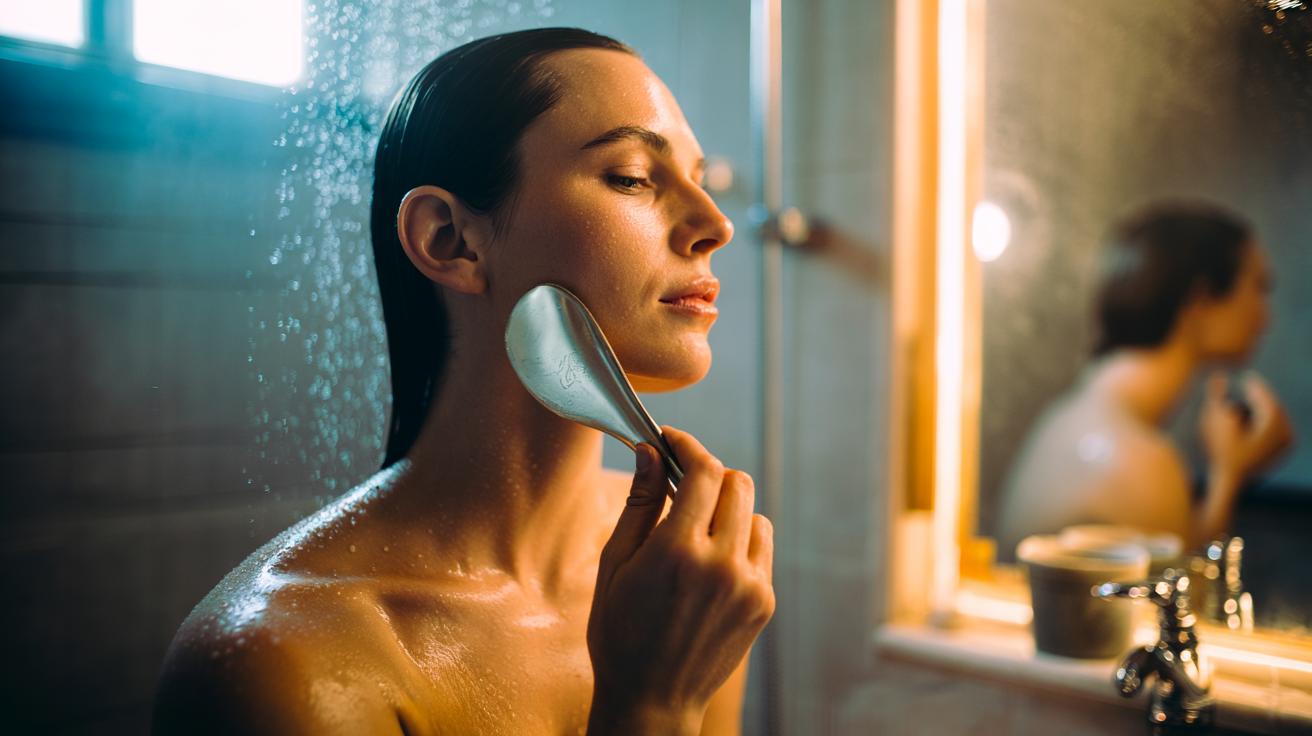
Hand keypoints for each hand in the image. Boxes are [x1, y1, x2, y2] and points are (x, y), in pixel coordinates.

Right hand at [587, 427, 774, 734]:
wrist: (652, 698)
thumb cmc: (620, 631)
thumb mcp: (615, 564)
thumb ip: (639, 503)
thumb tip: (651, 451)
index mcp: (676, 552)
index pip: (703, 471)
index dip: (687, 446)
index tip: (671, 440)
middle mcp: (720, 565)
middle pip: (736, 483)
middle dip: (709, 475)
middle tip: (682, 486)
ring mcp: (748, 586)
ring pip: (753, 513)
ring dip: (727, 509)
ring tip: (696, 532)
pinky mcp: (763, 603)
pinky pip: (761, 548)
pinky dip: (740, 541)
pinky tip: (711, 563)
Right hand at [1200, 371, 1293, 482]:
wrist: (1228, 479)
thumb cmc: (1218, 448)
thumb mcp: (1213, 419)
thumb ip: (1216, 395)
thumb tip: (1219, 375)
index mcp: (1273, 422)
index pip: (1266, 397)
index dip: (1257, 385)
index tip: (1248, 377)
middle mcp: (1284, 433)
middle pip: (1274, 408)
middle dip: (1262, 397)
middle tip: (1251, 386)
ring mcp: (1286, 445)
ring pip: (1278, 419)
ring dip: (1266, 409)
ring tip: (1254, 401)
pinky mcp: (1283, 453)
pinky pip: (1280, 432)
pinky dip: (1270, 423)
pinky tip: (1259, 420)